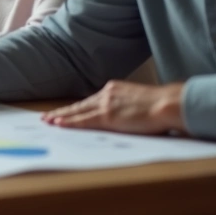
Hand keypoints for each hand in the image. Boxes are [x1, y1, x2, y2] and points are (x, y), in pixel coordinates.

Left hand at [42, 81, 185, 134]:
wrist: (169, 104)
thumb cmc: (163, 105)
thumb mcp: (141, 101)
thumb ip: (128, 106)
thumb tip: (126, 116)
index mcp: (115, 89)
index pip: (91, 100)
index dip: (77, 107)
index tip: (65, 111)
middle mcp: (107, 93)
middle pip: (80, 104)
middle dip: (63, 111)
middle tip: (46, 116)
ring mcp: (106, 104)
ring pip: (78, 112)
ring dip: (61, 117)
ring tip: (47, 121)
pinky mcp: (107, 116)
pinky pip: (83, 121)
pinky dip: (70, 123)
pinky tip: (59, 124)